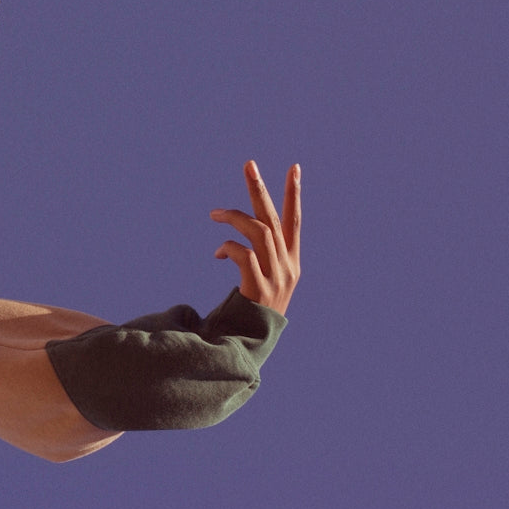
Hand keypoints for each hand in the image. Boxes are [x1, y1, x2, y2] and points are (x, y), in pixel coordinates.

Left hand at [210, 161, 300, 315]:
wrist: (252, 343)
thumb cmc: (254, 308)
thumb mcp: (264, 278)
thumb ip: (258, 255)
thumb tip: (236, 234)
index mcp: (291, 261)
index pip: (294, 220)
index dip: (294, 194)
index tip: (295, 168)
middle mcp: (287, 266)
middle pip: (274, 219)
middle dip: (260, 189)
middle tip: (249, 164)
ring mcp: (276, 277)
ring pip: (260, 232)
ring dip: (235, 218)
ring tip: (214, 213)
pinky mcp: (261, 288)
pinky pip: (245, 255)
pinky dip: (229, 248)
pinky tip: (217, 253)